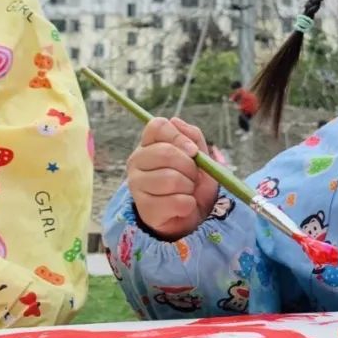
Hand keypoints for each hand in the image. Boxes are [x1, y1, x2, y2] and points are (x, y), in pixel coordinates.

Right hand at [127, 117, 218, 240]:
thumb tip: (176, 121)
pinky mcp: (144, 207)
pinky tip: (183, 206)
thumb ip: (192, 137)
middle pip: (165, 153)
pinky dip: (188, 204)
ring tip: (187, 191)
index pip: (157, 126)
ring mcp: (136, 184)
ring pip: (171, 179)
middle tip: (193, 177)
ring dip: (189, 187)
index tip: (193, 151)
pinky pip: (176, 201)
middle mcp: (136, 161)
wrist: (193, 216)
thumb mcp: (201, 157)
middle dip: (189, 167)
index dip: (179, 137)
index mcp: (149, 144)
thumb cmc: (193, 183)